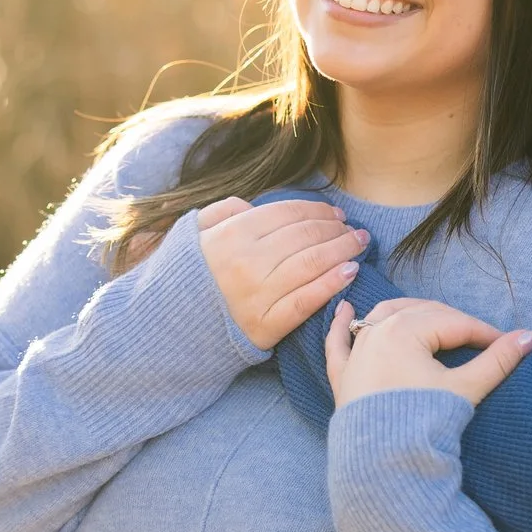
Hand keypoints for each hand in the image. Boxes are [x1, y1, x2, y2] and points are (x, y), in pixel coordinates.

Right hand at [194, 196, 370, 350]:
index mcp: (231, 235)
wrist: (173, 326)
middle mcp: (246, 262)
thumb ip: (222, 212)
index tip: (335, 212)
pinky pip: (306, 301)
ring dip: (343, 250)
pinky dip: (332, 284)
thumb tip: (251, 206)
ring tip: (359, 244)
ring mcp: (257, 295)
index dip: (317, 209)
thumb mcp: (195, 233)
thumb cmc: (190, 276)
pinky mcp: (265, 325)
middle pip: (305, 237)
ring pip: (312, 264)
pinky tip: (351, 272)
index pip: (287, 214)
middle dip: (336, 228)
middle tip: (353, 228)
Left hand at [324, 297, 531, 408]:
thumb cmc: (422, 421)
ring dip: (404, 312)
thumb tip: (531, 337)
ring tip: (424, 312)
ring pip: (381, 317)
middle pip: (422, 315)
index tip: (508, 344)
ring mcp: (356, 351)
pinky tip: (344, 307)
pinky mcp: (342, 373)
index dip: (485, 333)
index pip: (455, 323)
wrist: (380, 463)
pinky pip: (339, 341)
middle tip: (479, 339)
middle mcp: (376, 331)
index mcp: (406, 329)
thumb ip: (497, 360)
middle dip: (453, 323)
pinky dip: (341, 324)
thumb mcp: (465, 388)